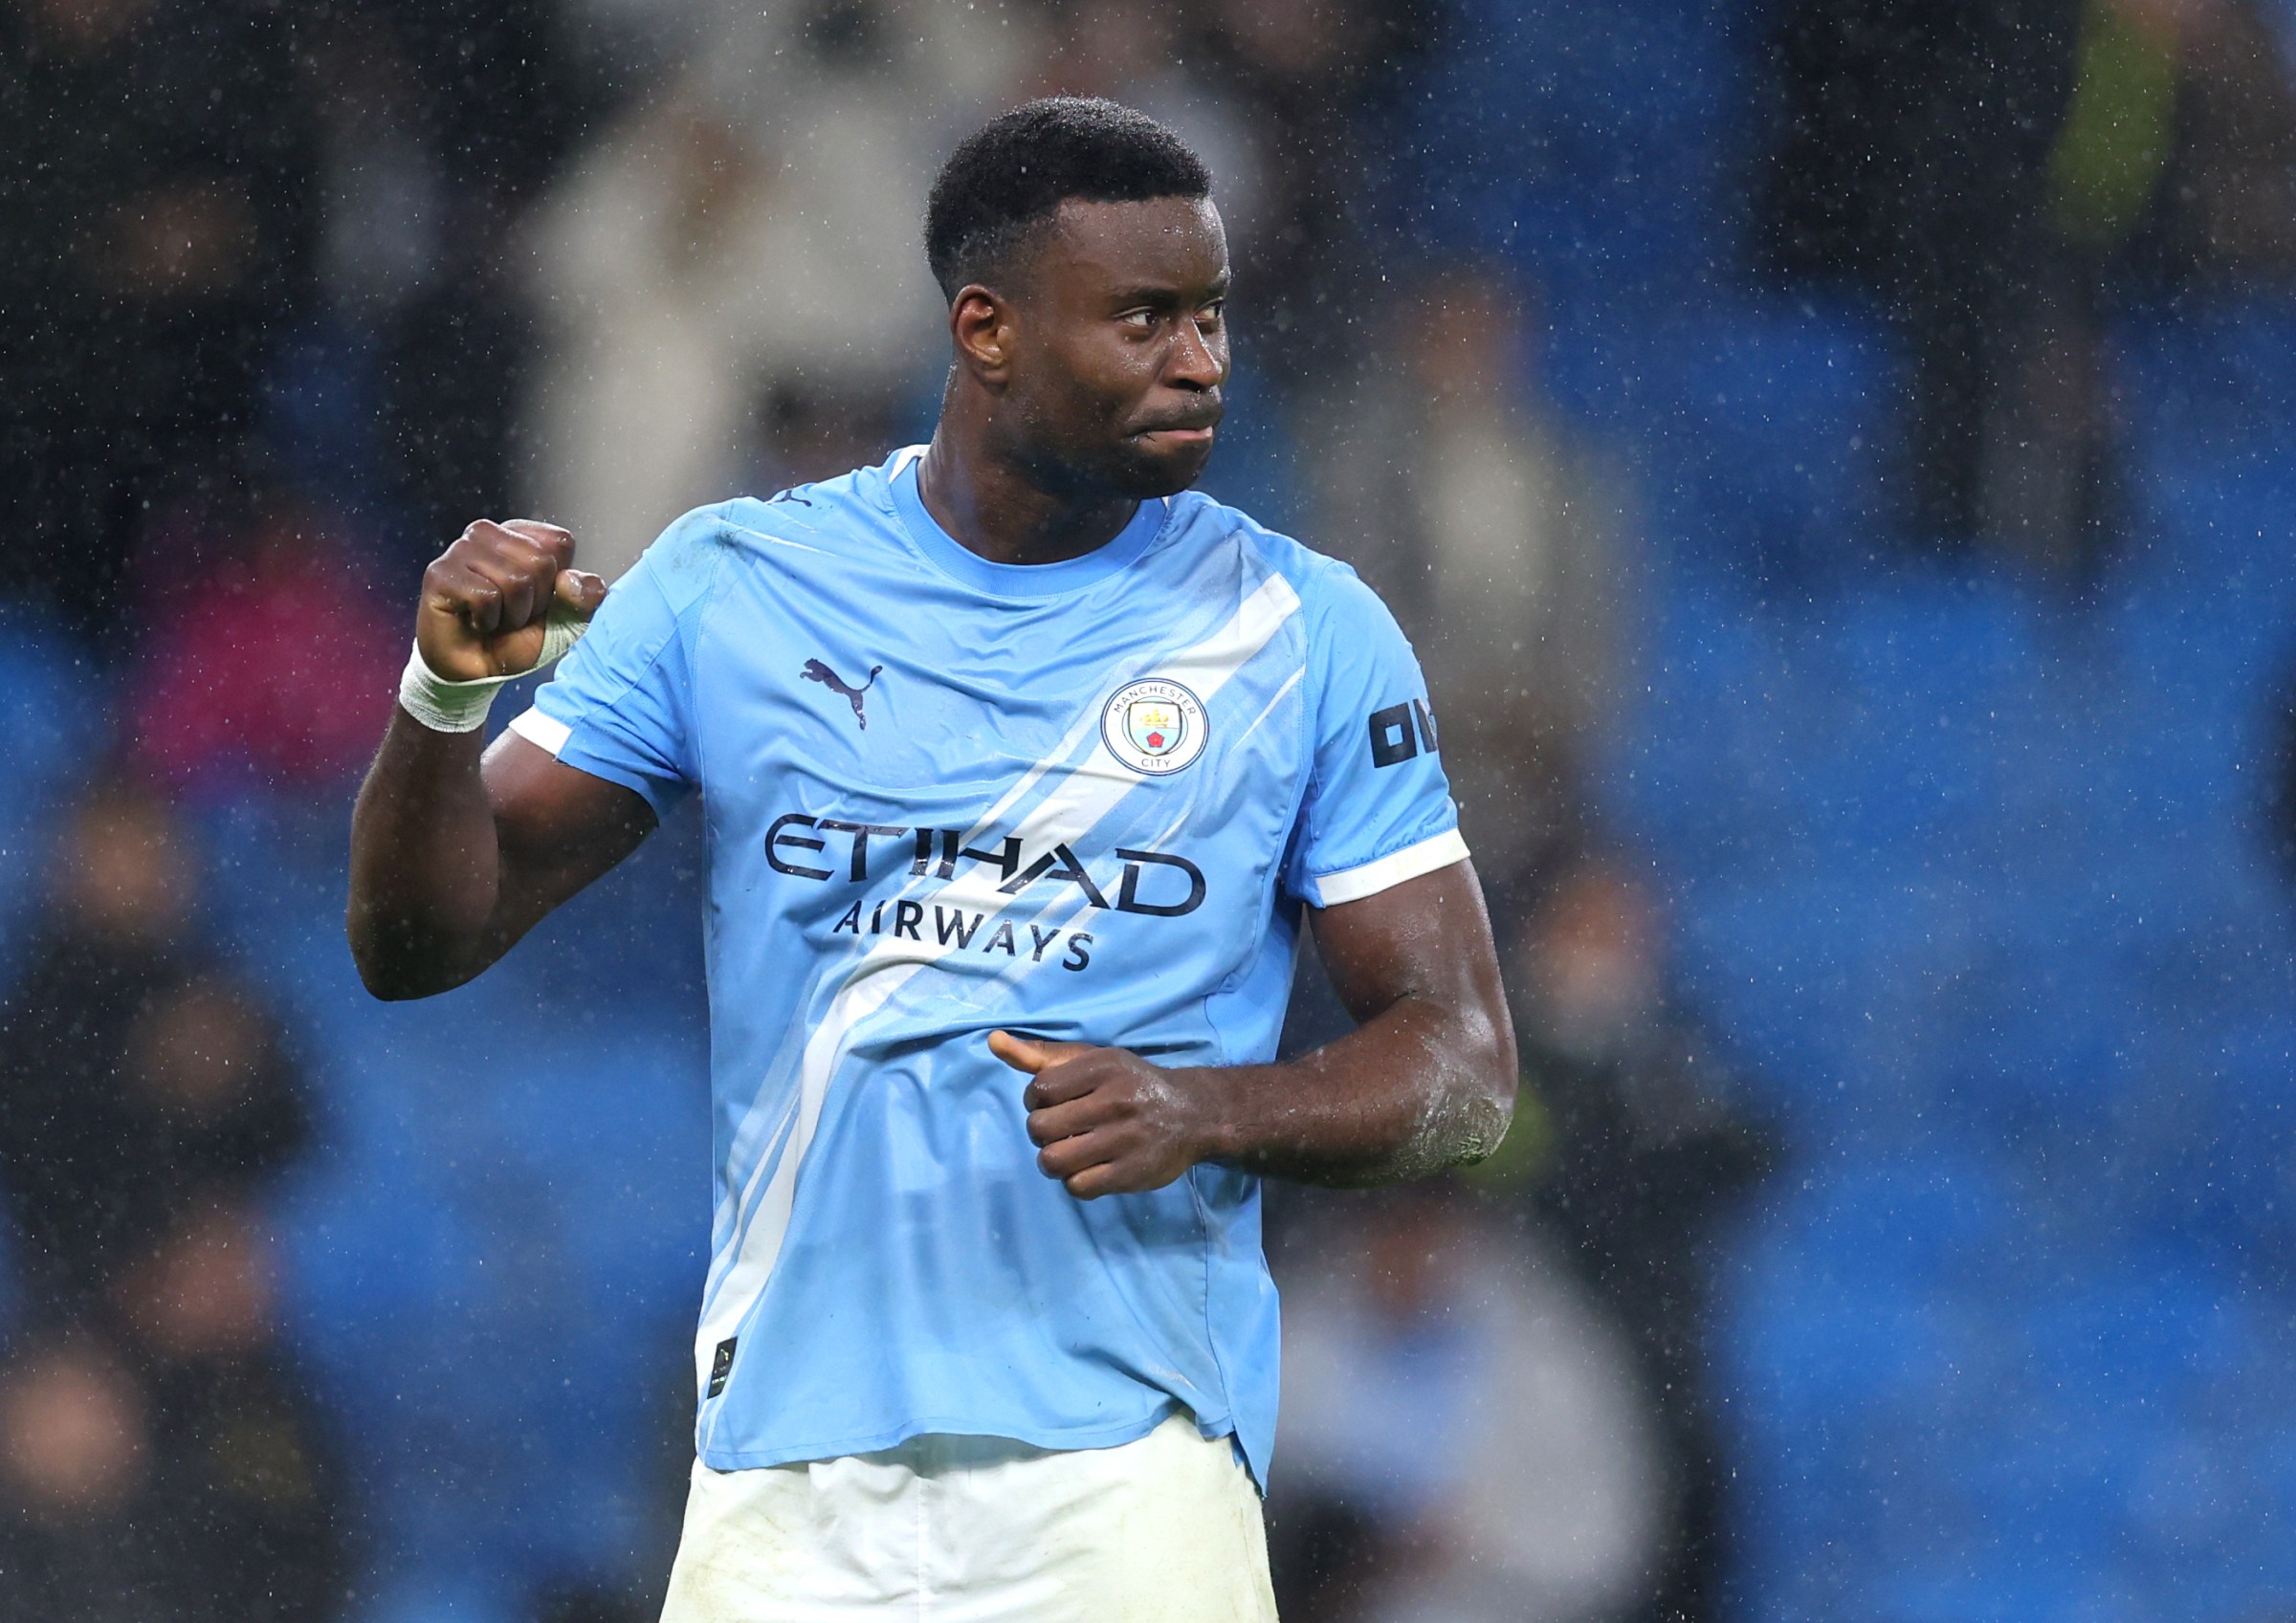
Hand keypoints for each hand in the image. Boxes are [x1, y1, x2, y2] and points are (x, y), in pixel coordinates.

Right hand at [416, 520, 607, 681]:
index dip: (558, 584)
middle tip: (510, 615)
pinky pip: (486, 596)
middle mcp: (487, 533)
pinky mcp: (440, 573)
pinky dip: (488, 621)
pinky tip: (474, 622)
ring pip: (515, 580)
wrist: (476, 672)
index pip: (561, 542)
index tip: (534, 601)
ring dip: (512, 615)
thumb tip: (571, 579)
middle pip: (541, 561)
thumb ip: (582, 598)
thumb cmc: (515, 639)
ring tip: (493, 619)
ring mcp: (459, 549)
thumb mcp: (563, 621)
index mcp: (519, 534)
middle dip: (534, 603)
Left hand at [988, 1030, 1221, 1198]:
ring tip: (1068, 1152)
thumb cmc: (1132, 1084)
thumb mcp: (1093, 1061)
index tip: (1053, 1104)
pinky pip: (1077, 1186)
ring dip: (1052, 1160)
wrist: (1193, 1114)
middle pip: (1040, 1128)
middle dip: (1041, 1133)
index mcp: (1102, 1067)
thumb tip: (993, 1041)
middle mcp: (1115, 1101)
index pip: (1039, 1091)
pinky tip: (1087, 1168)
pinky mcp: (1131, 1173)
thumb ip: (1042, 1055)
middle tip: (1060, 1131)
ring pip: (1053, 1161)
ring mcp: (1124, 1139)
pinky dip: (1075, 1181)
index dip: (1036, 1102)